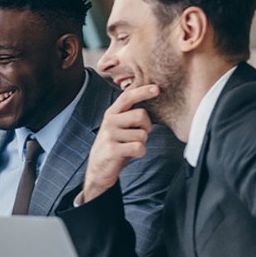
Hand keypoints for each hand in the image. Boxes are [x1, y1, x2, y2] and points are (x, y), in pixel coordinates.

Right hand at [80, 84, 159, 203]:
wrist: (98, 168)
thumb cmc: (115, 145)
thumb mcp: (119, 126)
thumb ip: (130, 114)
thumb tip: (148, 100)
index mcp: (112, 113)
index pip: (127, 97)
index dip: (142, 91)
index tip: (157, 88)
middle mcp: (109, 121)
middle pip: (141, 115)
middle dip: (147, 127)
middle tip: (140, 135)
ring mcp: (109, 135)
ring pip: (142, 134)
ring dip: (141, 142)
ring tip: (129, 146)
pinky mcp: (112, 149)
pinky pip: (139, 147)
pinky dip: (140, 153)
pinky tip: (130, 154)